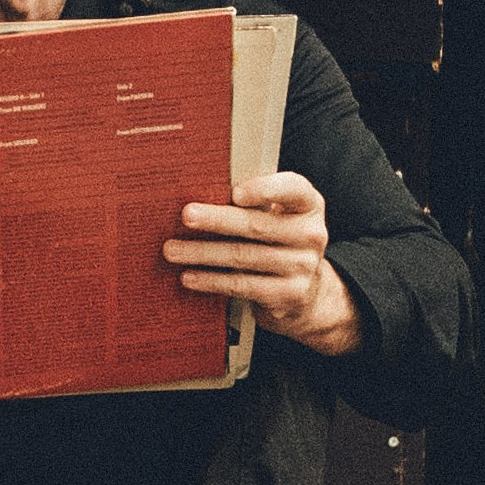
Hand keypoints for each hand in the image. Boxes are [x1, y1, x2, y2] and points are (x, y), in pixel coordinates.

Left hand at [164, 174, 363, 357]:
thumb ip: (252, 200)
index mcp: (308, 205)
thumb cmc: (278, 239)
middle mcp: (311, 234)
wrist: (308, 291)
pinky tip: (189, 277)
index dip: (265, 189)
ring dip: (203, 253)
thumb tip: (200, 190)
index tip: (235, 192)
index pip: (292, 189)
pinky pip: (242, 285)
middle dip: (217, 220)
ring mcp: (303, 267)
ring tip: (172, 250)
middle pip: (258, 225)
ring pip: (243, 256)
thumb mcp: (278, 214)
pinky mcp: (289, 295)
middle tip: (186, 216)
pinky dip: (211, 280)